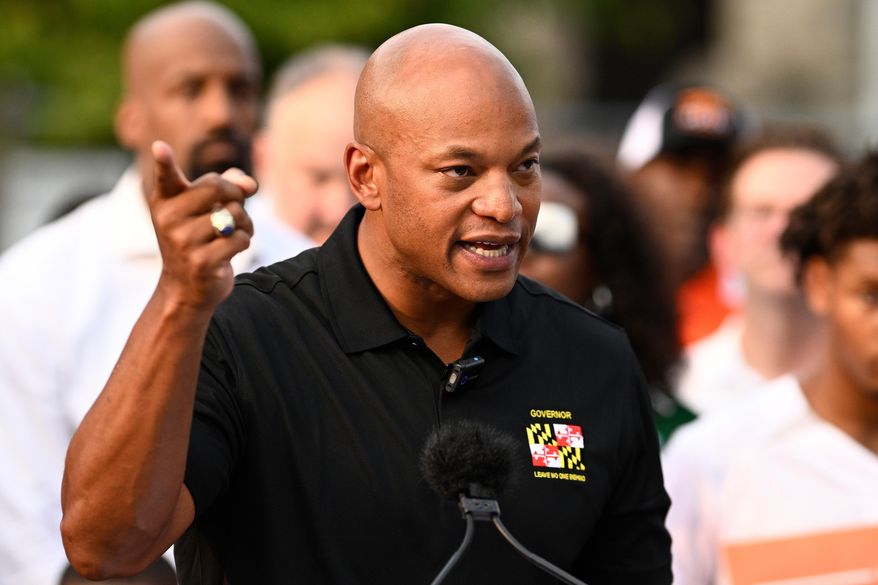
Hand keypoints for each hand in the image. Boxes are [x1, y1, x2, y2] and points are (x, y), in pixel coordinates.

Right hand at [149, 140, 257, 311]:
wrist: (188, 288)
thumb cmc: (200, 238)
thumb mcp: (207, 209)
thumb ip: (228, 186)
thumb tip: (250, 183)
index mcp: (165, 201)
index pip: (166, 178)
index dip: (164, 162)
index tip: (160, 147)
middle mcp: (168, 219)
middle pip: (217, 188)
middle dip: (236, 195)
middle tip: (235, 207)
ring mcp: (183, 242)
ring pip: (234, 214)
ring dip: (245, 223)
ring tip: (233, 232)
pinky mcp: (202, 262)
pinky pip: (240, 239)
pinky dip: (245, 241)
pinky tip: (232, 250)